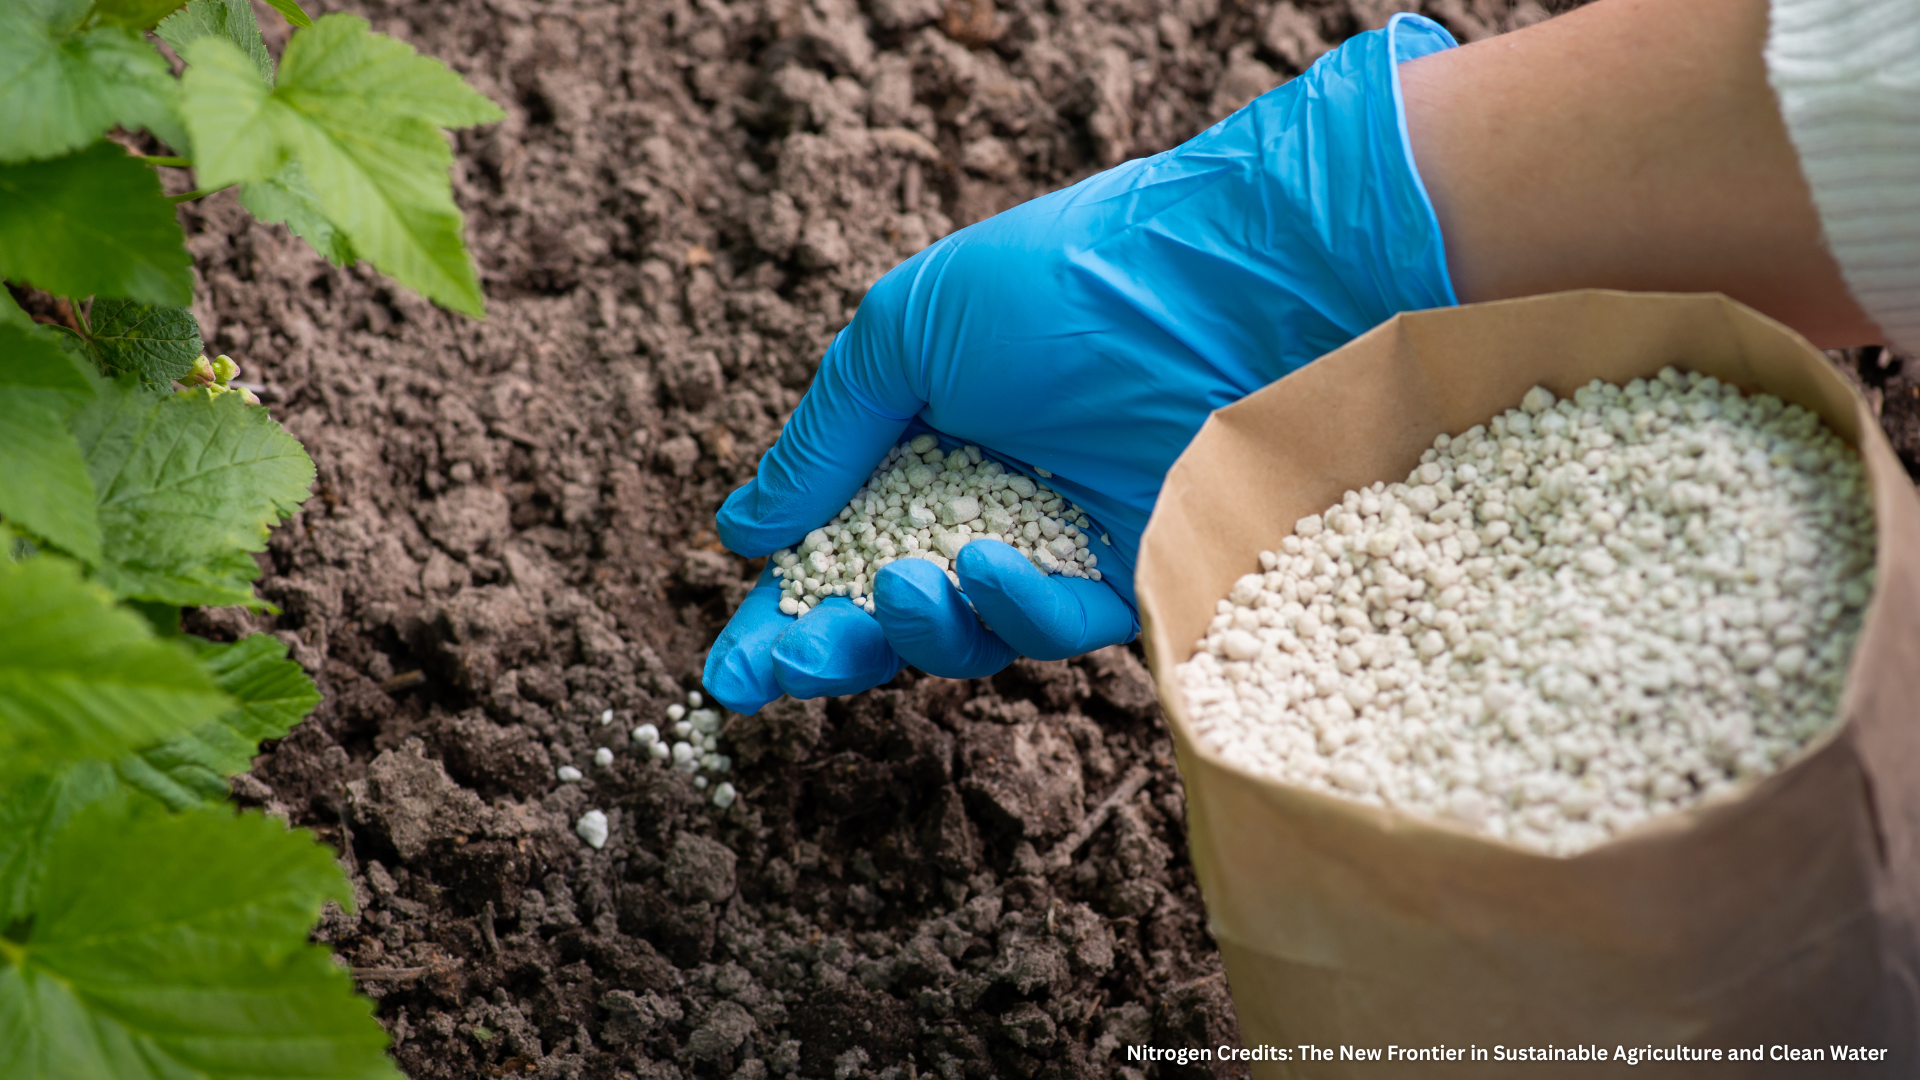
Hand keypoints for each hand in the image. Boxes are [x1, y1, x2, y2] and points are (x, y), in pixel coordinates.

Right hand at [704, 14, 1460, 713]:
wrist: (1222, 283)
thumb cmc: (1062, 283)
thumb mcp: (907, 332)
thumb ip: (826, 438)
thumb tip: (744, 532)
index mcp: (925, 438)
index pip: (835, 542)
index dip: (783, 612)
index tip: (730, 668)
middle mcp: (989, 498)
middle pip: (893, 611)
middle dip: (831, 649)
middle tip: (783, 665)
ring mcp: (1063, 541)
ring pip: (969, 638)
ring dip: (918, 628)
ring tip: (902, 586)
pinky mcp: (1136, 574)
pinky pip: (1060, 628)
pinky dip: (1015, 610)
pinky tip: (988, 567)